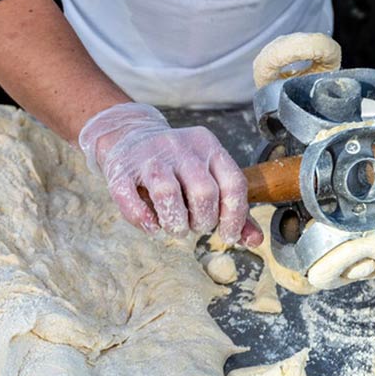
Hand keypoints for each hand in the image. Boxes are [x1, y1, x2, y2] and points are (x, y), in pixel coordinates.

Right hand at [79, 103, 262, 245]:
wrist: (129, 135)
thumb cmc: (176, 165)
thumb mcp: (208, 175)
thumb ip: (232, 207)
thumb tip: (254, 240)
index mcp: (208, 146)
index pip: (233, 183)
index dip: (235, 217)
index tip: (228, 234)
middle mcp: (180, 147)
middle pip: (203, 192)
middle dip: (203, 221)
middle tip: (195, 226)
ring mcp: (148, 156)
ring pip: (167, 194)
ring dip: (175, 223)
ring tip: (175, 227)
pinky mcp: (120, 169)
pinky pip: (129, 198)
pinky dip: (142, 219)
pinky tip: (151, 226)